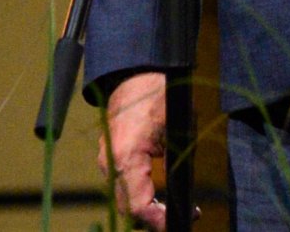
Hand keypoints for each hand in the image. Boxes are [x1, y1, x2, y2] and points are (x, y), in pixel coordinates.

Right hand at [100, 72, 167, 230]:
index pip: (138, 207)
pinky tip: (156, 195)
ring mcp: (106, 160)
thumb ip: (176, 170)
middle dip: (153, 218)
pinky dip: (137, 194)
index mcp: (126, 156)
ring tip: (170, 209)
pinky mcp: (108, 156)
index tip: (181, 219)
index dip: (159, 221)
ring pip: (123, 199)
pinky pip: (121, 185)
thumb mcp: (177, 133)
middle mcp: (110, 163)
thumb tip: (184, 200)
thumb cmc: (158, 97)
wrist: (136, 72)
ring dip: (145, 208)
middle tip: (181, 216)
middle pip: (128, 209)